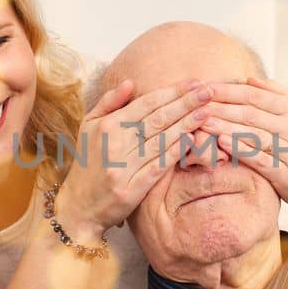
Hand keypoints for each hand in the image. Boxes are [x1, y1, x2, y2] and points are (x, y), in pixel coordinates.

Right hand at [53, 78, 212, 238]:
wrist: (78, 206)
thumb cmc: (87, 163)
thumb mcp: (88, 127)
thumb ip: (109, 102)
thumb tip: (130, 82)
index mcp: (107, 126)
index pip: (146, 103)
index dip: (172, 92)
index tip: (194, 83)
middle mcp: (115, 143)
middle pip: (157, 118)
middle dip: (186, 103)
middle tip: (208, 91)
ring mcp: (124, 167)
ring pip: (161, 140)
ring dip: (187, 124)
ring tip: (207, 111)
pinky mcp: (132, 188)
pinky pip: (159, 165)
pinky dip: (176, 151)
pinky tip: (193, 139)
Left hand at [200, 77, 287, 217]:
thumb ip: (274, 95)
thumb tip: (249, 78)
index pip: (256, 95)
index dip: (228, 90)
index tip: (205, 87)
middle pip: (251, 113)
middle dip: (221, 107)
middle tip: (196, 104)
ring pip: (253, 135)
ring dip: (225, 127)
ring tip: (202, 121)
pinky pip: (260, 160)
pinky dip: (240, 150)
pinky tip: (222, 143)